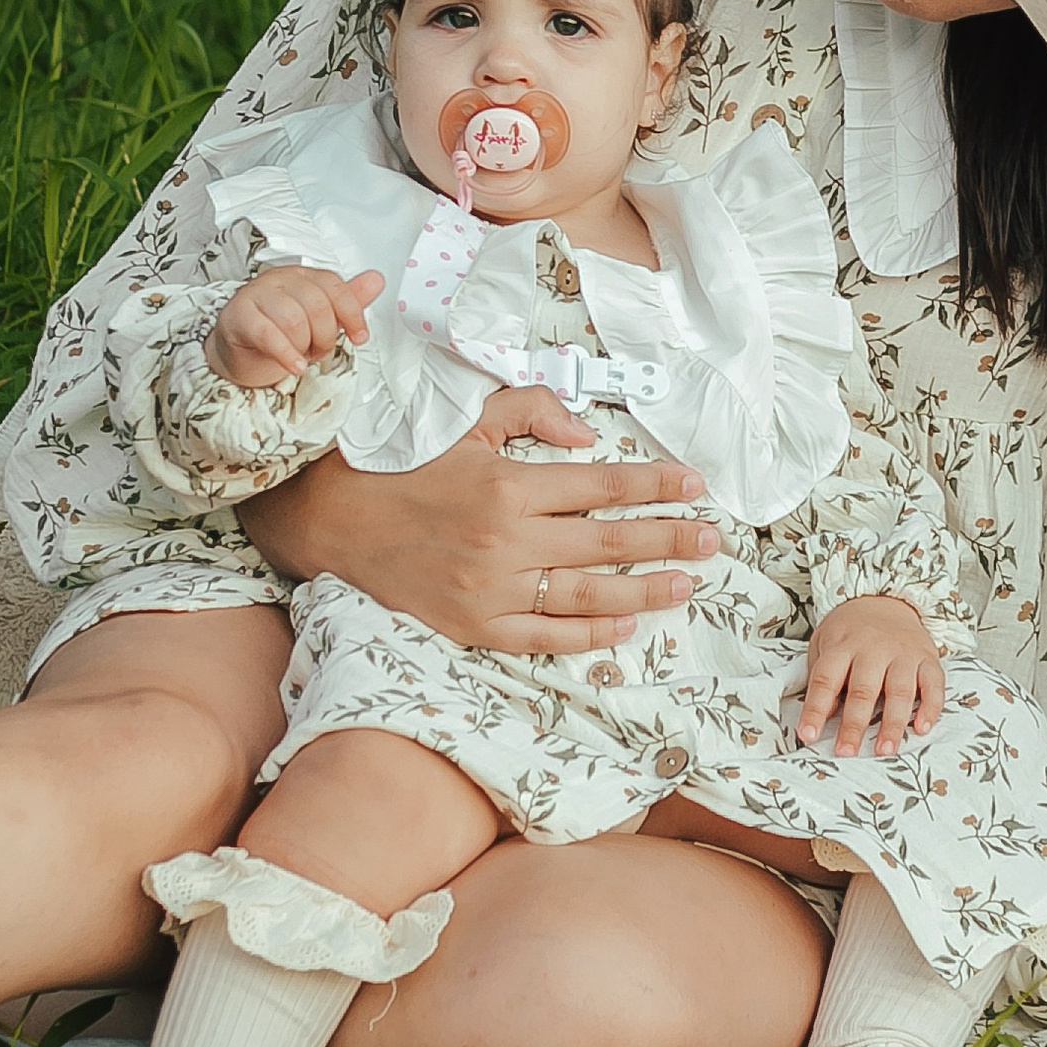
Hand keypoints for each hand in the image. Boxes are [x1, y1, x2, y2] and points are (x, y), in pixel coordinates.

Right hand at [207, 265, 384, 387]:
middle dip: (325, 335)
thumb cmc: (277, 331)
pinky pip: (268, 334)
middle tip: (319, 350)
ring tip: (302, 356)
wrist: (239, 350)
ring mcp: (256, 295)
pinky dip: (286, 354)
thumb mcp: (317, 318)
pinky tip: (295, 366)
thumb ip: (346, 300)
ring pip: (293, 319)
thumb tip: (376, 281)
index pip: (334, 286)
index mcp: (302, 276)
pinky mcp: (238, 316)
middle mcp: (280, 280)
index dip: (352, 314)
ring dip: (304, 346)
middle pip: (316, 303)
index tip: (359, 336)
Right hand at [236, 388, 721, 651]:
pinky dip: (587, 633)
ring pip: (585, 594)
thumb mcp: (465, 419)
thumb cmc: (404, 463)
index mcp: (508, 483)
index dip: (655, 484)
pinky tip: (624, 626)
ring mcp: (490, 589)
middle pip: (607, 541)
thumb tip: (588, 434)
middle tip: (712, 539)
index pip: (603, 484)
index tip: (695, 484)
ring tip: (686, 584)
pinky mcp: (473, 626)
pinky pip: (542, 635)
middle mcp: (505, 539)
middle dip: (668, 538)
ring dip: (643, 590)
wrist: (335, 518)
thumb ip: (530, 411)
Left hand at [793, 592, 943, 759]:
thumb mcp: (825, 642)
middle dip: (854, 724)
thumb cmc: (850, 630)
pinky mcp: (927, 657)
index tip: (808, 735)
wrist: (886, 598)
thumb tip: (825, 716)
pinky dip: (930, 707)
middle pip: (863, 689)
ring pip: (899, 690)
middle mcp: (873, 648)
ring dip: (892, 723)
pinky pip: (933, 684)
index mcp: (842, 645)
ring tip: (884, 749)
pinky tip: (921, 728)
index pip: (826, 680)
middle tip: (846, 752)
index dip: (816, 709)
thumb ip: (822, 677)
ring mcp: (903, 653)